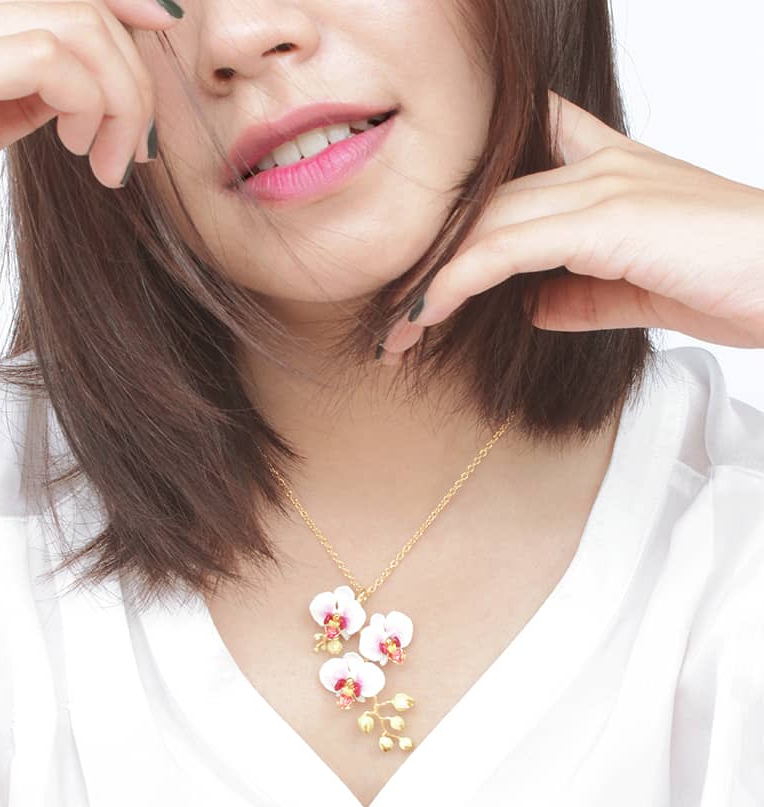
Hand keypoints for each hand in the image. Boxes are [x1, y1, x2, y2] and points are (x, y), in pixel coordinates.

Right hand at [0, 0, 181, 189]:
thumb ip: (33, 83)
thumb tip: (91, 72)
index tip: (166, 18)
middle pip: (82, 6)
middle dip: (134, 74)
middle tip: (139, 149)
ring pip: (77, 23)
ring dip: (120, 97)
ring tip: (109, 163)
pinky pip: (46, 58)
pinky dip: (85, 103)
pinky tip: (79, 145)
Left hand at [380, 91, 763, 359]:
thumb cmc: (738, 281)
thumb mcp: (641, 290)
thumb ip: (583, 293)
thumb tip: (532, 305)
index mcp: (609, 172)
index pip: (514, 173)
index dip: (463, 213)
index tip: (422, 267)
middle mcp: (598, 165)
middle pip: (485, 199)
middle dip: (428, 257)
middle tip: (389, 312)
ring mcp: (602, 185)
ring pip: (485, 220)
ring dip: (429, 277)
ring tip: (394, 328)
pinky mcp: (607, 217)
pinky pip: (506, 246)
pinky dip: (457, 280)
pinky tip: (425, 312)